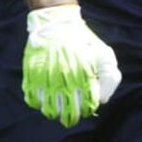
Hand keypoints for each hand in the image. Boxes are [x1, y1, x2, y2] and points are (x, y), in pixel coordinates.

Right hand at [23, 4, 121, 126]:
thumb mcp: (104, 54)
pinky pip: (32, 98)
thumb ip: (109, 78)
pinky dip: (37, 104)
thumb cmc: (84, 41)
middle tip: (71, 118)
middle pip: (68, 110)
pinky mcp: (32, 74)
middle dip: (71, 117)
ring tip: (56, 111)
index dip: (87, 109)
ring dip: (53, 113)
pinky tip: (42, 102)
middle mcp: (66, 76)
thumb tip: (102, 101)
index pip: (88, 104)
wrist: (57, 23)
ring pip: (49, 108)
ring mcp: (47, 76)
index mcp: (85, 72)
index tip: (86, 108)